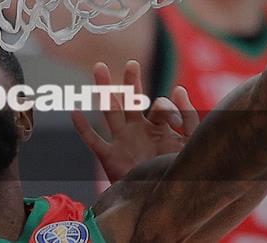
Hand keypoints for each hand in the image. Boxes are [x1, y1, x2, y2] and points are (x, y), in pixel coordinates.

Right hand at [71, 60, 199, 182]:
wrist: (164, 202)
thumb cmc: (179, 174)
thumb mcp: (191, 142)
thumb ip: (188, 116)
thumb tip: (177, 87)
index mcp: (159, 129)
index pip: (160, 106)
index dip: (167, 108)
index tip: (175, 122)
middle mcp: (139, 132)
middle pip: (132, 100)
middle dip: (132, 82)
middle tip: (132, 63)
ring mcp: (123, 143)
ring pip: (110, 111)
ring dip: (104, 89)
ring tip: (99, 67)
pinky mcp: (109, 158)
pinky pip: (93, 141)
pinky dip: (82, 127)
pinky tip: (75, 111)